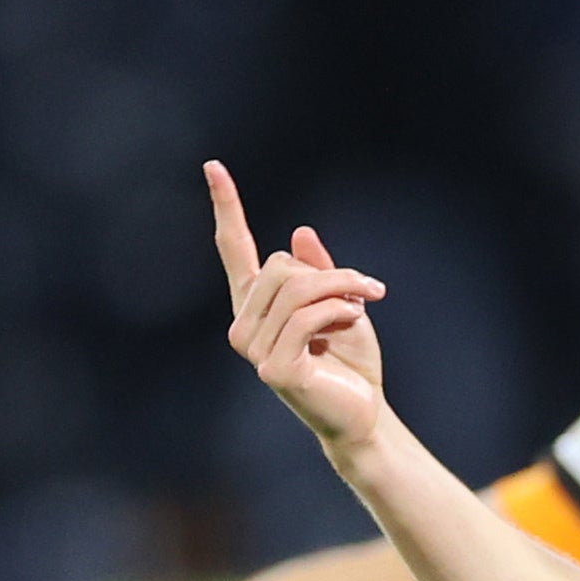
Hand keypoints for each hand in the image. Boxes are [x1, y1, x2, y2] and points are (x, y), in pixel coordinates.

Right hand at [206, 161, 388, 451]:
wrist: (364, 413)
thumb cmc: (351, 362)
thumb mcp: (342, 304)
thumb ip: (320, 272)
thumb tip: (299, 234)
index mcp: (256, 306)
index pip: (235, 250)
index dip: (225, 208)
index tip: (213, 167)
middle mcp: (245, 326)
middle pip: (280, 266)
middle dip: (330, 273)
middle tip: (366, 290)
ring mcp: (253, 350)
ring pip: (296, 289)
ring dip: (342, 289)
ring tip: (365, 305)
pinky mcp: (273, 369)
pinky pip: (307, 318)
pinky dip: (340, 311)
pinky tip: (355, 321)